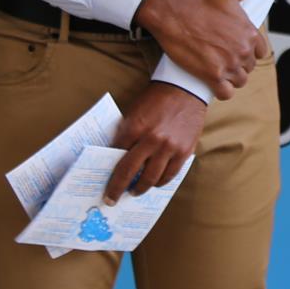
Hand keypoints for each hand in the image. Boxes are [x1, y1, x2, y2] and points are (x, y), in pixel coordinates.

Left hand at [104, 83, 205, 203]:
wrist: (185, 89)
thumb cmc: (156, 99)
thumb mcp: (134, 111)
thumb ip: (126, 133)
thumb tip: (115, 156)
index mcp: (135, 127)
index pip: (116, 155)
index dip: (109, 171)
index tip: (104, 183)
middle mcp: (151, 139)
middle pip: (129, 172)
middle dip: (118, 189)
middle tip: (111, 199)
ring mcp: (169, 147)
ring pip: (151, 179)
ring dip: (140, 189)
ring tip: (135, 191)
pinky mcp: (184, 151)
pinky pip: (169, 175)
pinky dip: (160, 182)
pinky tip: (155, 183)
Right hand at [131, 0, 274, 99]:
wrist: (172, 12)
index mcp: (249, 32)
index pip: (260, 52)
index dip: (249, 50)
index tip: (235, 46)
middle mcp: (242, 50)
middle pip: (249, 67)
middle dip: (238, 63)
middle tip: (222, 56)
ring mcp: (228, 64)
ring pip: (239, 81)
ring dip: (231, 77)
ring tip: (218, 68)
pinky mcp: (211, 76)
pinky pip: (226, 93)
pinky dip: (222, 90)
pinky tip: (214, 81)